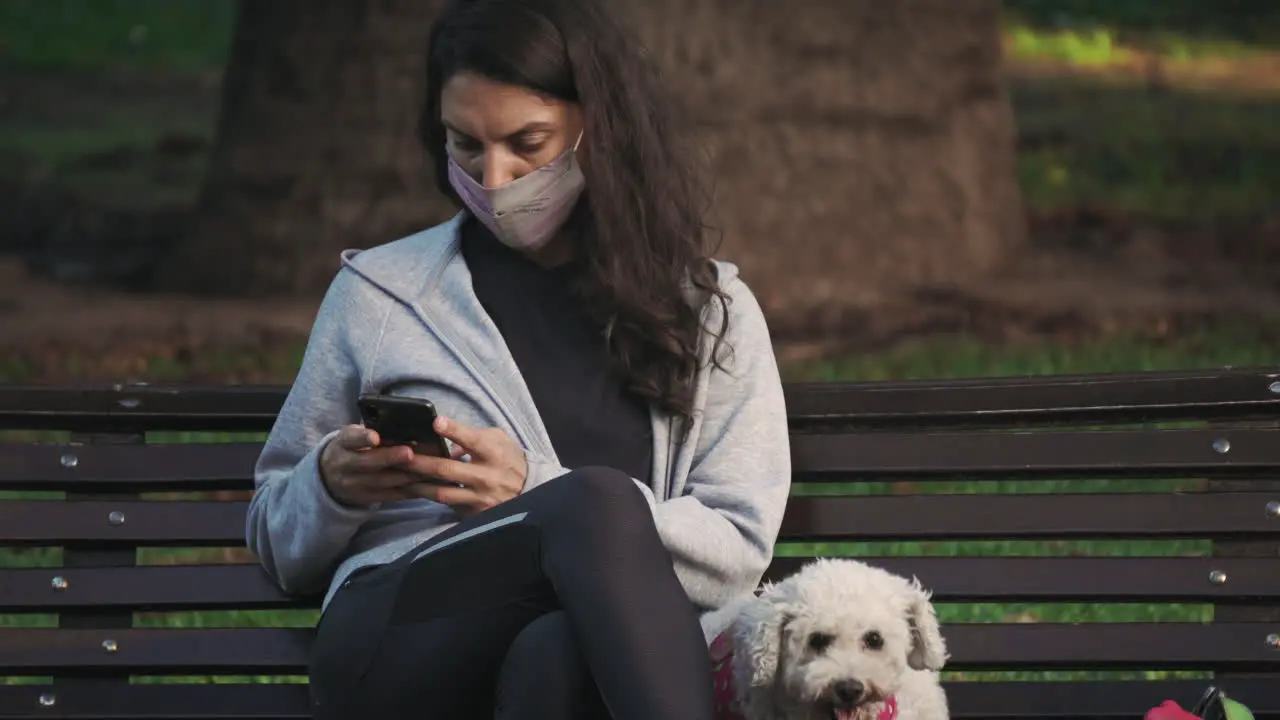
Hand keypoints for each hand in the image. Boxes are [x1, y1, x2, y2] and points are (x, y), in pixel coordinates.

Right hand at [318, 425, 419, 506]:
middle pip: (369, 464)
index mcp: (342, 445)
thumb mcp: (350, 436)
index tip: (375, 437)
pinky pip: (393, 495)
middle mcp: (346, 466)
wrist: (330, 478)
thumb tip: (400, 426)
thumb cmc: (350, 448)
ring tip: (427, 468)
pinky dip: (412, 489)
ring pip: (384, 481)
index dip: (362, 438)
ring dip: (407, 475)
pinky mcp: (369, 498)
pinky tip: (428, 483)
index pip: (350, 439)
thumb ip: (367, 432)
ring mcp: (356, 485)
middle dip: (390, 458)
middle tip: (409, 453)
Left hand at [400, 416, 527, 516]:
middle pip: (447, 469)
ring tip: (397, 477)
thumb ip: (472, 436)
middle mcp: (486, 476)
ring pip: (442, 492)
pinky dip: (430, 497)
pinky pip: (447, 505)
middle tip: (399, 456)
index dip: (453, 430)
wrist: (529, 490)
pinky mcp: (475, 513)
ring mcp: (480, 497)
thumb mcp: (498, 439)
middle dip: (419, 463)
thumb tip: (444, 440)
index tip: (436, 422)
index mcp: (494, 452)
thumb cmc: (508, 458)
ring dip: (417, 485)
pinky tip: (413, 491)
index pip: (472, 440)